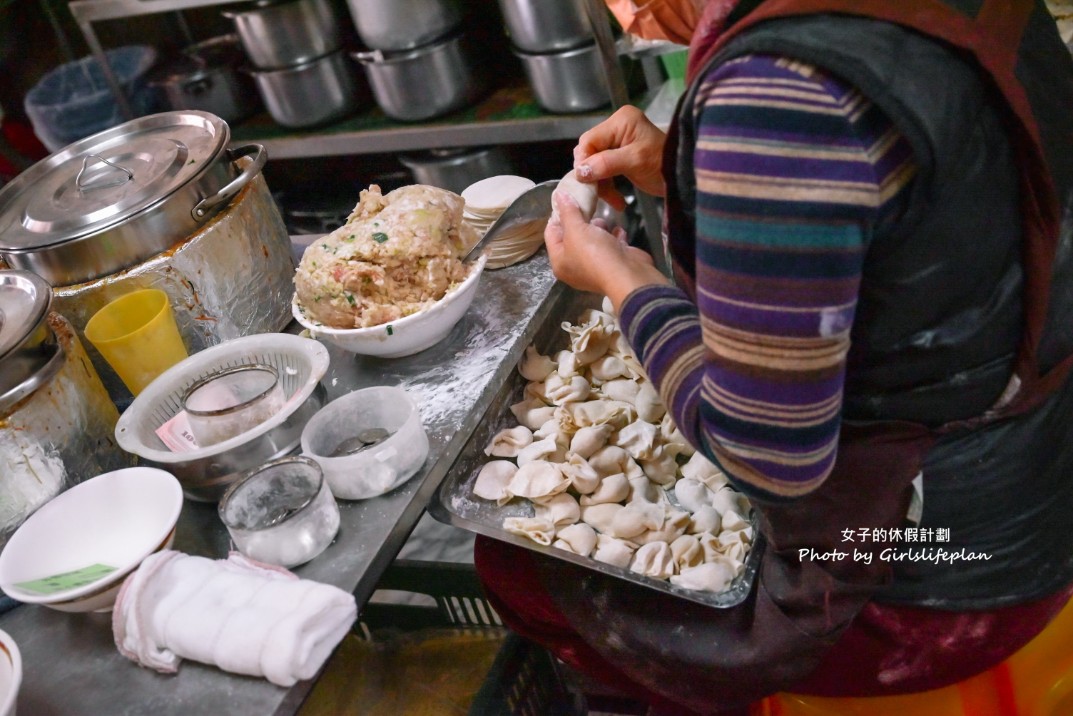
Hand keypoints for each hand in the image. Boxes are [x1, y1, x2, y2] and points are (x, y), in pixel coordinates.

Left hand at [545, 192, 667, 310]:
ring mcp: (595, 266)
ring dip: (598, 228)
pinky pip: (611, 245)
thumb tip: (559, 195)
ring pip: (593, 240)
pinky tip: (618, 231)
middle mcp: (575, 266)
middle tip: (585, 204)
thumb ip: (567, 212)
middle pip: (573, 236)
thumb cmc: (595, 253)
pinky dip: (614, 237)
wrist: (628, 275)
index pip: (551, 234)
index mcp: (560, 262)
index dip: (556, 216)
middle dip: (580, 220)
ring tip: (602, 221)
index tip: (565, 199)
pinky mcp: (613, 263)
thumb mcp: (576, 230)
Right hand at [573, 105, 667, 209]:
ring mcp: (618, 141)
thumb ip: (605, 163)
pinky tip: (616, 199)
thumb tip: (580, 172)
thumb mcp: (634, 161)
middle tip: (598, 193)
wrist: (683, 177)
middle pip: (590, 151)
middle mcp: (617, 127)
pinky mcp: (620, 155)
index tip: (585, 182)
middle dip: (593, 174)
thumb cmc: (663, 164)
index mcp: (620, 120)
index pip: (589, 140)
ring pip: (594, 163)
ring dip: (601, 183)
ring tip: (612, 200)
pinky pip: (604, 169)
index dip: (584, 161)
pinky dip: (607, 184)